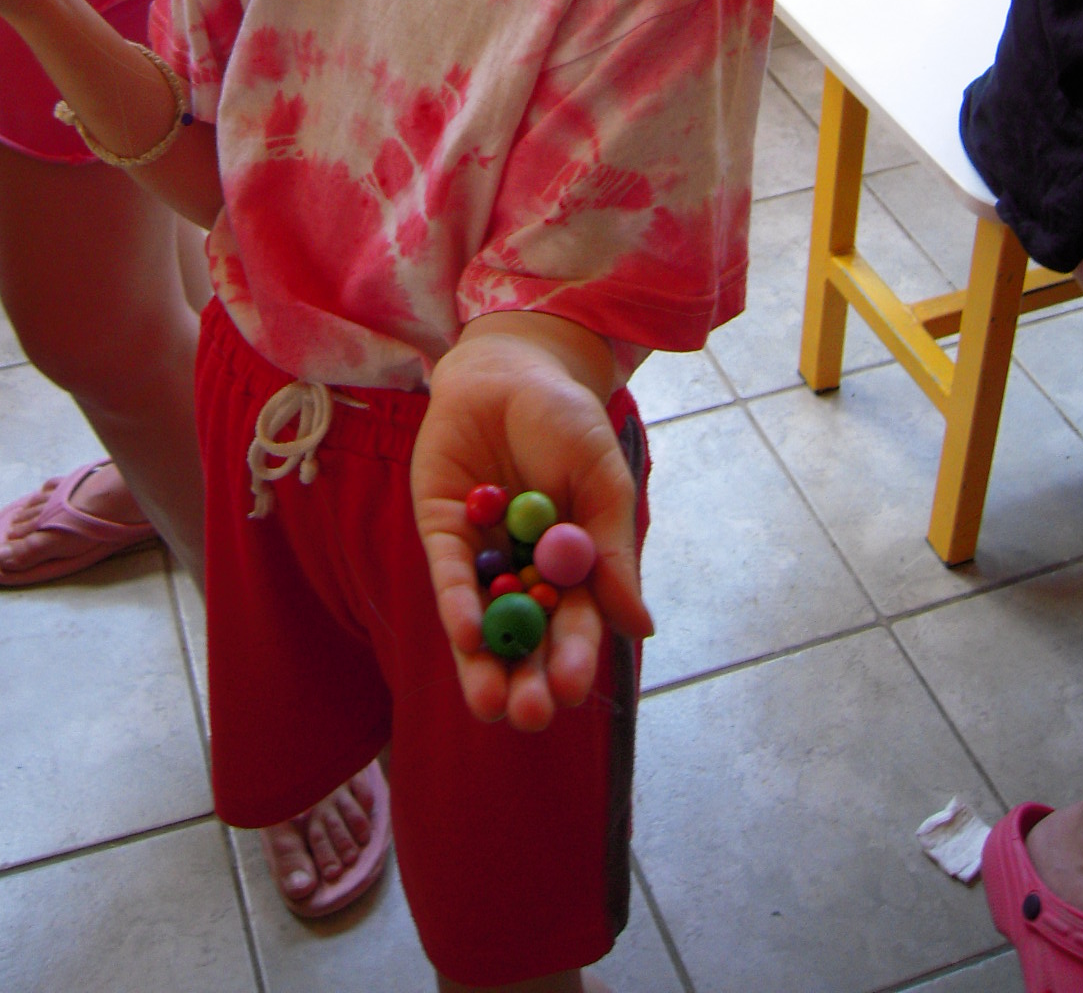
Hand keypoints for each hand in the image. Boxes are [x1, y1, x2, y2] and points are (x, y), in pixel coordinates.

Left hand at [412, 317, 652, 732]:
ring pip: (483, 623)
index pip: (573, 625)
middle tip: (530, 714)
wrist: (513, 369)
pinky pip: (449, 577)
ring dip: (484, 664)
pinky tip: (466, 634)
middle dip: (526, 679)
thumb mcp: (603, 484)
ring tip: (491, 704)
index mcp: (571, 568)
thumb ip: (613, 554)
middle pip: (524, 639)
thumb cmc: (568, 423)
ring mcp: (481, 555)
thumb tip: (640, 629)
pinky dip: (457, 605)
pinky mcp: (441, 532)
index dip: (574, 659)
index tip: (575, 690)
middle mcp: (523, 573)